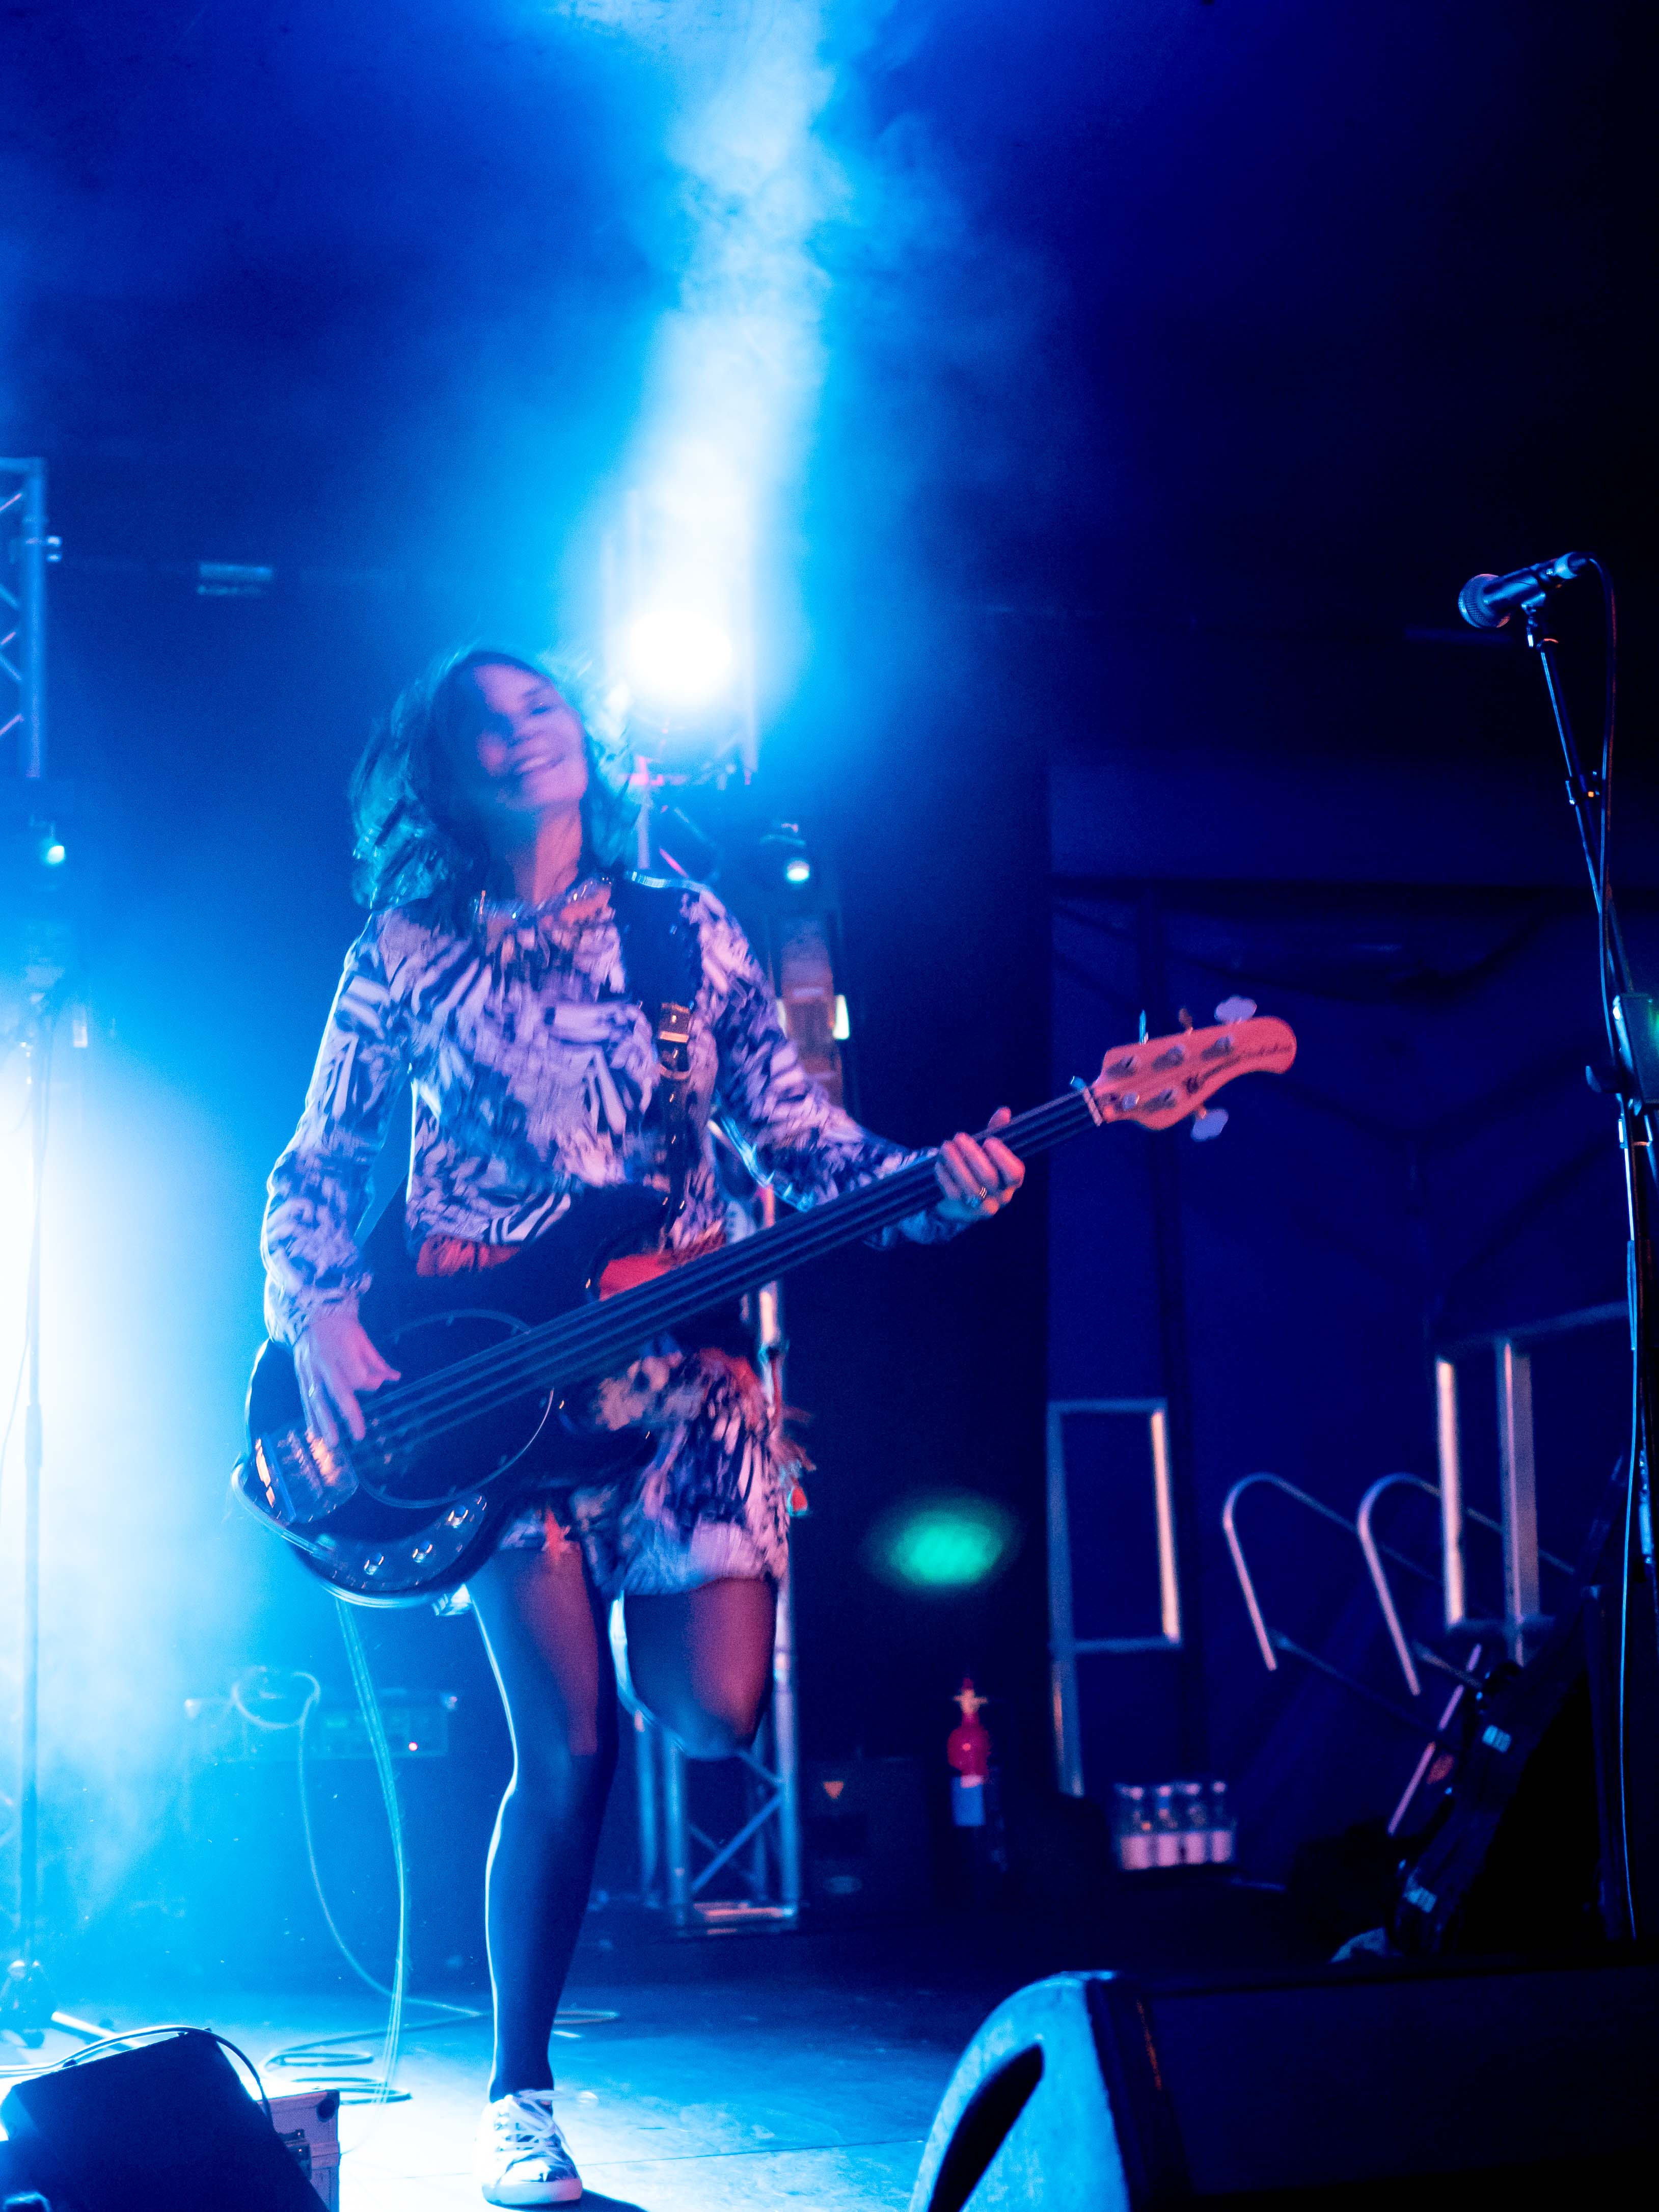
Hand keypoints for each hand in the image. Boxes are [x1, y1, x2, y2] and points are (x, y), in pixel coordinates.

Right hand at [293, 1304, 399, 1445]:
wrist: (310, 1314)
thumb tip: (395, 1378)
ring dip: (325, 1423)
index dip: (369, 1383)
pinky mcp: (300, 1375)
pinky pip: (305, 1399)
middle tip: (358, 1437)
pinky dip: (310, 1417)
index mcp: (342, 1350)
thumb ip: (377, 1361)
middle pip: (338, 1392)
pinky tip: (315, 1433)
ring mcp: (310, 1370)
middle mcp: (325, 1363)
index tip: (377, 1383)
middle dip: (348, 1415)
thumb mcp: (362, 1338)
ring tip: (332, 1443)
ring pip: (317, 1400)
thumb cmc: (341, 1327)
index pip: (357, 1375)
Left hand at [933, 1107, 1025, 1225]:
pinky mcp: (963, 1211)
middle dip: (972, 1154)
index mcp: (1011, 1182)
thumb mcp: (989, 1151)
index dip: (1003, 1156)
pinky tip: (939, 1163)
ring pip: (970, 1186)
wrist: (959, 1200)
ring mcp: (982, 1207)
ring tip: (946, 1146)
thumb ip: (997, 1131)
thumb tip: (1004, 1111)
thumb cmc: (978, 1168)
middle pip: (989, 1176)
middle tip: (958, 1137)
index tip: (989, 1140)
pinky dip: (945, 1176)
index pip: (1015, 1173)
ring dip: (956, 1163)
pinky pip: (953, 1193)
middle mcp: (1001, 1197)